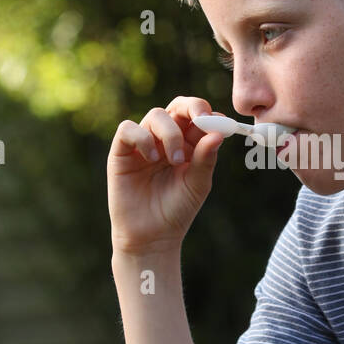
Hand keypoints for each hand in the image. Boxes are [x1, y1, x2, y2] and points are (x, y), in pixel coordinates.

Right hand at [107, 96, 226, 252]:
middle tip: (202, 119)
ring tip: (175, 160)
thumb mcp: (198, 184)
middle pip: (177, 107)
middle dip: (192, 107)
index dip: (208, 113)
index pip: (197, 116)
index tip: (221, 123)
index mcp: (188, 144)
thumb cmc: (177, 210)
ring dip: (170, 133)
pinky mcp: (121, 152)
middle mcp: (165, 139)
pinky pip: (128, 129)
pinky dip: (142, 138)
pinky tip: (152, 157)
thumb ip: (206, 158)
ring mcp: (143, 144)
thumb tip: (219, 134)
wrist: (152, 237)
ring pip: (155, 115)